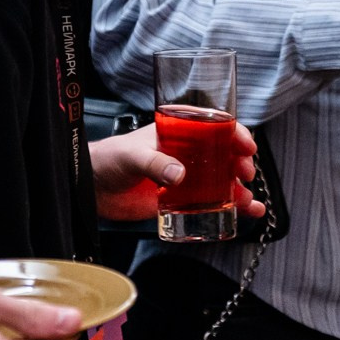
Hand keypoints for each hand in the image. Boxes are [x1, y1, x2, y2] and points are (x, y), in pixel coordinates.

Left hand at [90, 121, 265, 222]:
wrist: (92, 188)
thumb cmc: (109, 159)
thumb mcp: (133, 155)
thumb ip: (155, 163)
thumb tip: (179, 174)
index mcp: (178, 133)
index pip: (215, 127)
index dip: (235, 134)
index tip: (247, 146)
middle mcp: (187, 153)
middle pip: (225, 155)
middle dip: (241, 163)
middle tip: (244, 173)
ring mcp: (187, 177)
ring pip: (223, 180)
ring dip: (241, 189)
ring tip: (247, 200)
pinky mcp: (182, 200)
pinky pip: (212, 203)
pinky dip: (232, 207)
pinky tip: (246, 213)